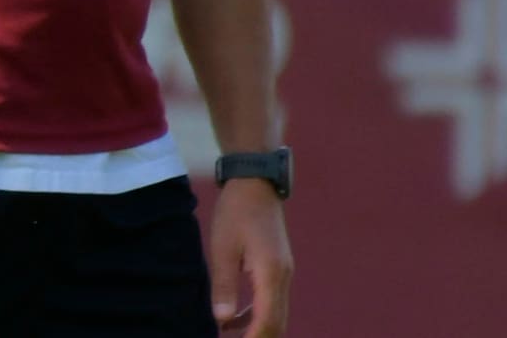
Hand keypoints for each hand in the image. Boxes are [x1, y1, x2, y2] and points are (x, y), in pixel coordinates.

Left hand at [209, 178, 291, 335]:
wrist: (255, 184)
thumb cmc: (236, 212)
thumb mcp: (223, 247)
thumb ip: (224, 285)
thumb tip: (223, 320)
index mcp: (271, 274)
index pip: (267, 321)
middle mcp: (283, 277)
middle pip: (277, 323)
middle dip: (258, 337)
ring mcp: (283, 273)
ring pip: (276, 313)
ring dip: (257, 328)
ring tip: (229, 336)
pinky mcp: (278, 268)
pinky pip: (271, 300)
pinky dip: (256, 313)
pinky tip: (233, 317)